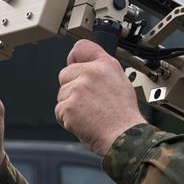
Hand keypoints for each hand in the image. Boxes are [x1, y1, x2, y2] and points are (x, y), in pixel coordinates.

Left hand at [55, 39, 145, 155]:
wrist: (123, 136)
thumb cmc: (123, 116)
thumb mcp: (121, 82)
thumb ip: (102, 70)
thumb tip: (85, 66)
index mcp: (105, 65)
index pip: (82, 47)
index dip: (75, 57)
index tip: (74, 62)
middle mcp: (91, 72)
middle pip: (65, 74)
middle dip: (71, 88)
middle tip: (89, 102)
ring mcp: (78, 88)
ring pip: (61, 94)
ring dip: (70, 105)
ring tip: (89, 114)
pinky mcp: (68, 105)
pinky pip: (59, 110)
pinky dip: (67, 119)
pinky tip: (84, 122)